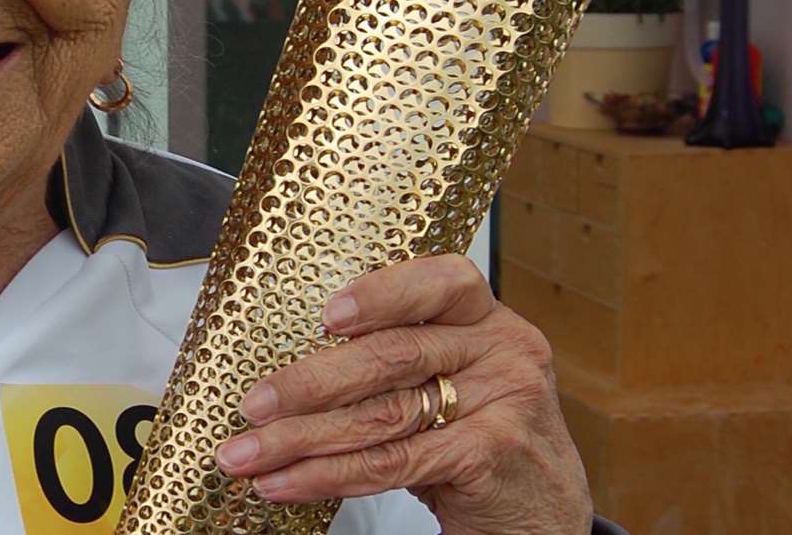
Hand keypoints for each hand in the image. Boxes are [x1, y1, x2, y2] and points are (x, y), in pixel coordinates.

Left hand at [213, 254, 592, 534]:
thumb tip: (289, 369)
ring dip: (302, 438)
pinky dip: (328, 476)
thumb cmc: (481, 437)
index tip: (326, 316)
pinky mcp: (490, 457)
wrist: (544, 514)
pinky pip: (393, 462)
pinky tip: (286, 483)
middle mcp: (503, 352)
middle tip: (253, 404)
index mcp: (487, 319)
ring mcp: (503, 405)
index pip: (443, 281)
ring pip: (383, 415)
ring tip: (247, 454)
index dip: (382, 293)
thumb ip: (397, 359)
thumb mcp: (454, 380)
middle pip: (393, 356)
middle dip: (309, 382)